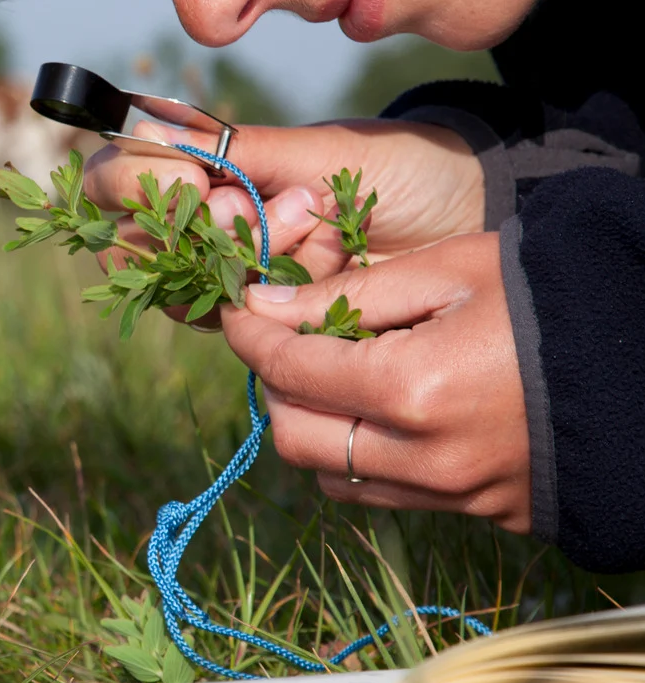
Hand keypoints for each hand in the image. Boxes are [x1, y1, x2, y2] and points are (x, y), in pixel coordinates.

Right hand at [84, 111, 485, 325]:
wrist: (472, 220)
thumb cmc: (399, 167)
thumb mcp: (318, 149)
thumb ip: (236, 153)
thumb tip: (150, 133)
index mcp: (203, 169)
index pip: (115, 179)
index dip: (135, 183)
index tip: (192, 175)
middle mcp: (204, 226)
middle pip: (135, 244)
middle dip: (203, 226)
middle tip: (266, 205)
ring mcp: (234, 279)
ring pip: (188, 288)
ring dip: (253, 256)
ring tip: (318, 224)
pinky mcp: (272, 325)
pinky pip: (243, 325)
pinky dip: (288, 296)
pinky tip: (335, 258)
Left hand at [220, 231, 530, 532]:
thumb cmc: (547, 296)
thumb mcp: (447, 270)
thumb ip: (346, 295)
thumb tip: (263, 307)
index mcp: (413, 390)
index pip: (290, 371)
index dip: (249, 337)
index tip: (236, 312)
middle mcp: (425, 458)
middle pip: (295, 437)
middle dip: (271, 387)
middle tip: (281, 343)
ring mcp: (454, 494)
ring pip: (332, 476)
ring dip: (310, 426)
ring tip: (329, 374)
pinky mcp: (478, 513)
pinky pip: (384, 495)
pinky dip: (355, 457)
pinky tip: (373, 411)